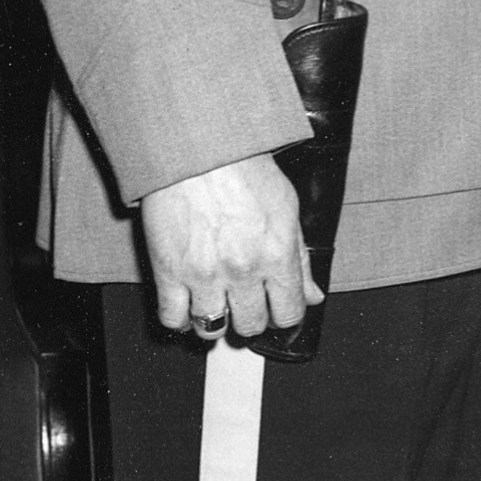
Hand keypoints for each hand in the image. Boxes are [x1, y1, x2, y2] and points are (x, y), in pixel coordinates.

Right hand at [141, 153, 316, 337]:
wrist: (200, 151)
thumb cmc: (245, 172)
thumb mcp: (287, 211)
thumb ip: (301, 260)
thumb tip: (313, 296)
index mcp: (277, 255)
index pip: (289, 313)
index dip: (285, 317)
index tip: (278, 312)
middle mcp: (243, 270)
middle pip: (251, 325)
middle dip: (252, 319)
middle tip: (247, 305)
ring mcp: (204, 274)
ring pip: (212, 328)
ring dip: (217, 323)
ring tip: (218, 307)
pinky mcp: (168, 272)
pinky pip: (172, 318)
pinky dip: (180, 321)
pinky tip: (188, 308)